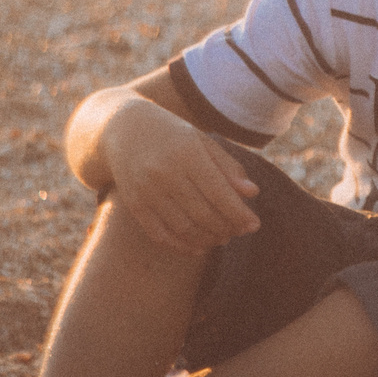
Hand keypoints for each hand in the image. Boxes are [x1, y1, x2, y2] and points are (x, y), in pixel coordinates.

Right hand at [99, 102, 260, 257]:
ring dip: (207, 239)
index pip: (219, 192)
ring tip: (223, 237)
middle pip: (202, 213)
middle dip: (226, 228)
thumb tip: (253, 193)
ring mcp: (145, 190)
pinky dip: (181, 246)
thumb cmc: (174, 135)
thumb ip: (228, 167)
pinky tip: (199, 247)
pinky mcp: (133, 204)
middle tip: (240, 232)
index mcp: (186, 153)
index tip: (254, 225)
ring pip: (183, 228)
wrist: (123, 129)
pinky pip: (159, 234)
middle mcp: (164, 173)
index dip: (239, 213)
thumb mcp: (203, 142)